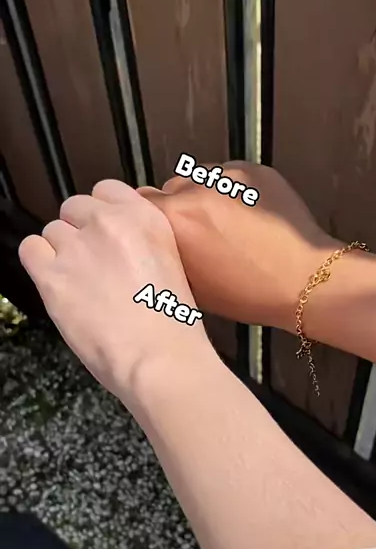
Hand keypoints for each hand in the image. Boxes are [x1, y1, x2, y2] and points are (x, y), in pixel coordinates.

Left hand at [19, 180, 211, 399]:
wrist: (157, 357)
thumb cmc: (172, 326)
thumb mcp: (171, 265)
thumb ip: (141, 244)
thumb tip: (117, 248)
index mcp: (144, 217)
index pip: (106, 190)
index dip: (100, 214)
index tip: (104, 234)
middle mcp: (108, 223)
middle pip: (74, 208)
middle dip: (80, 233)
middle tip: (92, 265)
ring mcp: (77, 247)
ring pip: (52, 231)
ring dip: (60, 253)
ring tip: (78, 283)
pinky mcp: (52, 275)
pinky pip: (30, 250)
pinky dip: (39, 264)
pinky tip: (57, 284)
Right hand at [138, 162, 337, 331]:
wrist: (304, 280)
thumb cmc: (248, 293)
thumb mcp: (192, 285)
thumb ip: (165, 254)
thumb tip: (152, 239)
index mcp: (175, 219)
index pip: (140, 202)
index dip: (149, 218)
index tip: (159, 230)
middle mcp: (196, 189)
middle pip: (170, 189)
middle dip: (178, 208)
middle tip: (197, 233)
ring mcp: (227, 175)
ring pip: (200, 179)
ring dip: (204, 196)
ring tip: (226, 225)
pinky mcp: (253, 170)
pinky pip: (230, 177)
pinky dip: (233, 193)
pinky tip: (248, 218)